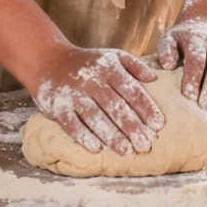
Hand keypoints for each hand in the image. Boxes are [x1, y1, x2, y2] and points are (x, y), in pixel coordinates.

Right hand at [30, 45, 164, 156]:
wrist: (49, 62)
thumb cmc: (88, 62)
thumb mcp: (113, 56)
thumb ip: (135, 66)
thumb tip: (154, 79)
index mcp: (110, 70)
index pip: (132, 91)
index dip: (146, 108)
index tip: (157, 125)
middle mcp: (93, 82)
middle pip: (115, 107)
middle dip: (132, 127)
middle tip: (145, 144)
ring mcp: (74, 95)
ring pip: (95, 118)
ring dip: (111, 136)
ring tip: (126, 151)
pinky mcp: (58, 107)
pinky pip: (72, 124)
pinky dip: (84, 137)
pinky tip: (96, 148)